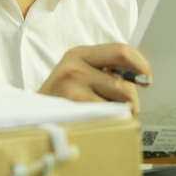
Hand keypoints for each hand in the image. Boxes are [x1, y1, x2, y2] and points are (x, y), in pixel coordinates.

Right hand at [38, 44, 152, 115]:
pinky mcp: (74, 108)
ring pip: (120, 102)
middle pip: (125, 83)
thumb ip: (104, 70)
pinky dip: (110, 124)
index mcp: (78, 54)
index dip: (140, 65)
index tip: (146, 78)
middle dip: (132, 100)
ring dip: (122, 114)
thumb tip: (141, 77)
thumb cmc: (60, 99)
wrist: (29, 118)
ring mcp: (73, 87)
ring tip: (107, 117)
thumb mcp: (77, 75)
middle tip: (129, 107)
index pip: (121, 51)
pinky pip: (109, 117)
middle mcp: (74, 66)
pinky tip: (97, 124)